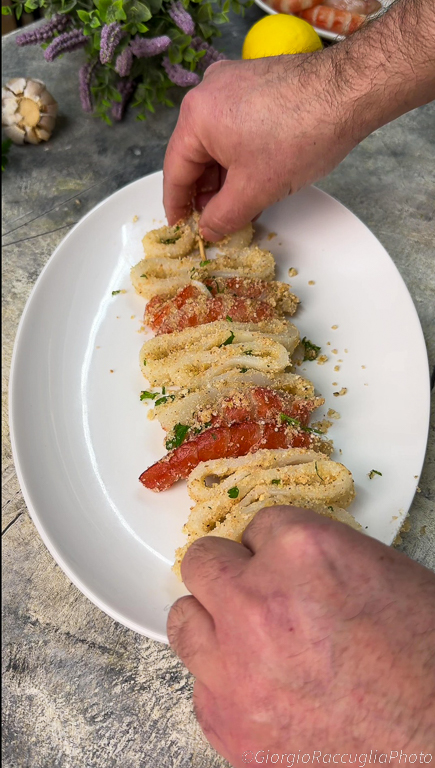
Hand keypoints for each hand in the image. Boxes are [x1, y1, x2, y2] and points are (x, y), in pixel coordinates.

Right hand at [163, 55, 358, 240]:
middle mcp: (209, 92)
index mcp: (196, 116)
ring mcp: (233, 82)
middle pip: (195, 155)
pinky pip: (237, 126)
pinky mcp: (257, 82)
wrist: (348, 93)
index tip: (182, 228)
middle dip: (206, 193)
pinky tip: (256, 177)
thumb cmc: (300, 135)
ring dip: (225, 176)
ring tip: (240, 204)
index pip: (175, 171)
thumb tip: (209, 230)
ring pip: (218, 142)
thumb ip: (222, 217)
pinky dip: (241, 154)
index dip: (177, 206)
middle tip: (215, 221)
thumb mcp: (253, 191)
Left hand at [167, 507, 434, 765]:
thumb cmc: (425, 657)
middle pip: (204, 562)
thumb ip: (313, 558)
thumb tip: (277, 558)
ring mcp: (234, 669)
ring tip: (247, 638)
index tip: (283, 563)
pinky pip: (200, 685)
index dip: (273, 547)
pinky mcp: (228, 725)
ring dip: (213, 622)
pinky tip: (261, 687)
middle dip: (231, 572)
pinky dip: (225, 681)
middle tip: (257, 591)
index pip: (256, 524)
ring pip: (184, 621)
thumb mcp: (378, 573)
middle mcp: (256, 603)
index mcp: (302, 552)